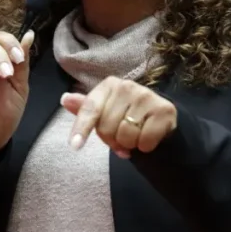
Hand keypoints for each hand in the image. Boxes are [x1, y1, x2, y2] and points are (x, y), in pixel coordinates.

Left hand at [61, 76, 177, 158]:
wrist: (159, 119)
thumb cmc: (126, 116)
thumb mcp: (104, 112)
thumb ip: (85, 109)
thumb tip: (65, 99)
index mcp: (109, 84)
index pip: (90, 109)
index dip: (81, 128)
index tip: (75, 146)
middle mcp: (127, 86)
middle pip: (106, 127)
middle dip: (112, 140)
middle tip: (121, 136)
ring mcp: (147, 96)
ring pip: (126, 136)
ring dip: (129, 144)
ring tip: (135, 136)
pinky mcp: (164, 110)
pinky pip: (145, 141)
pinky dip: (145, 146)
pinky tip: (148, 137)